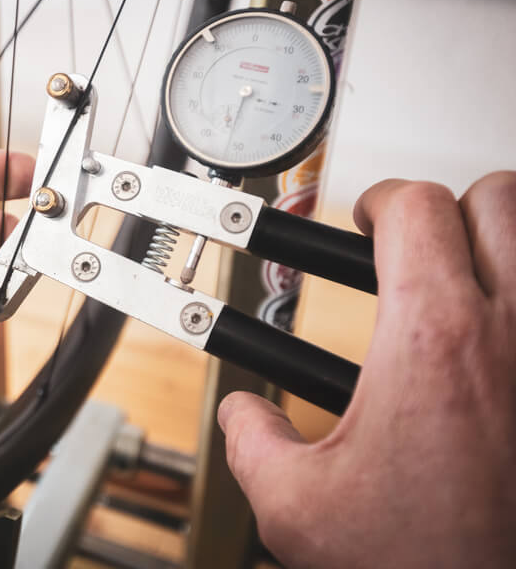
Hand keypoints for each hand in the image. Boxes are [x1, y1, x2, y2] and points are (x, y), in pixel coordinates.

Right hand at [217, 174, 515, 567]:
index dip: (379, 202)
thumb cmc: (427, 565)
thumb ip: (252, 441)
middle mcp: (515, 334)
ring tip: (472, 273)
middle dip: (451, 209)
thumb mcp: (300, 507)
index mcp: (433, 340)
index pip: (415, 209)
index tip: (366, 222)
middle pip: (499, 200)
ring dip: (505, 242)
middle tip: (421, 241)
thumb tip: (243, 415)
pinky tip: (503, 342)